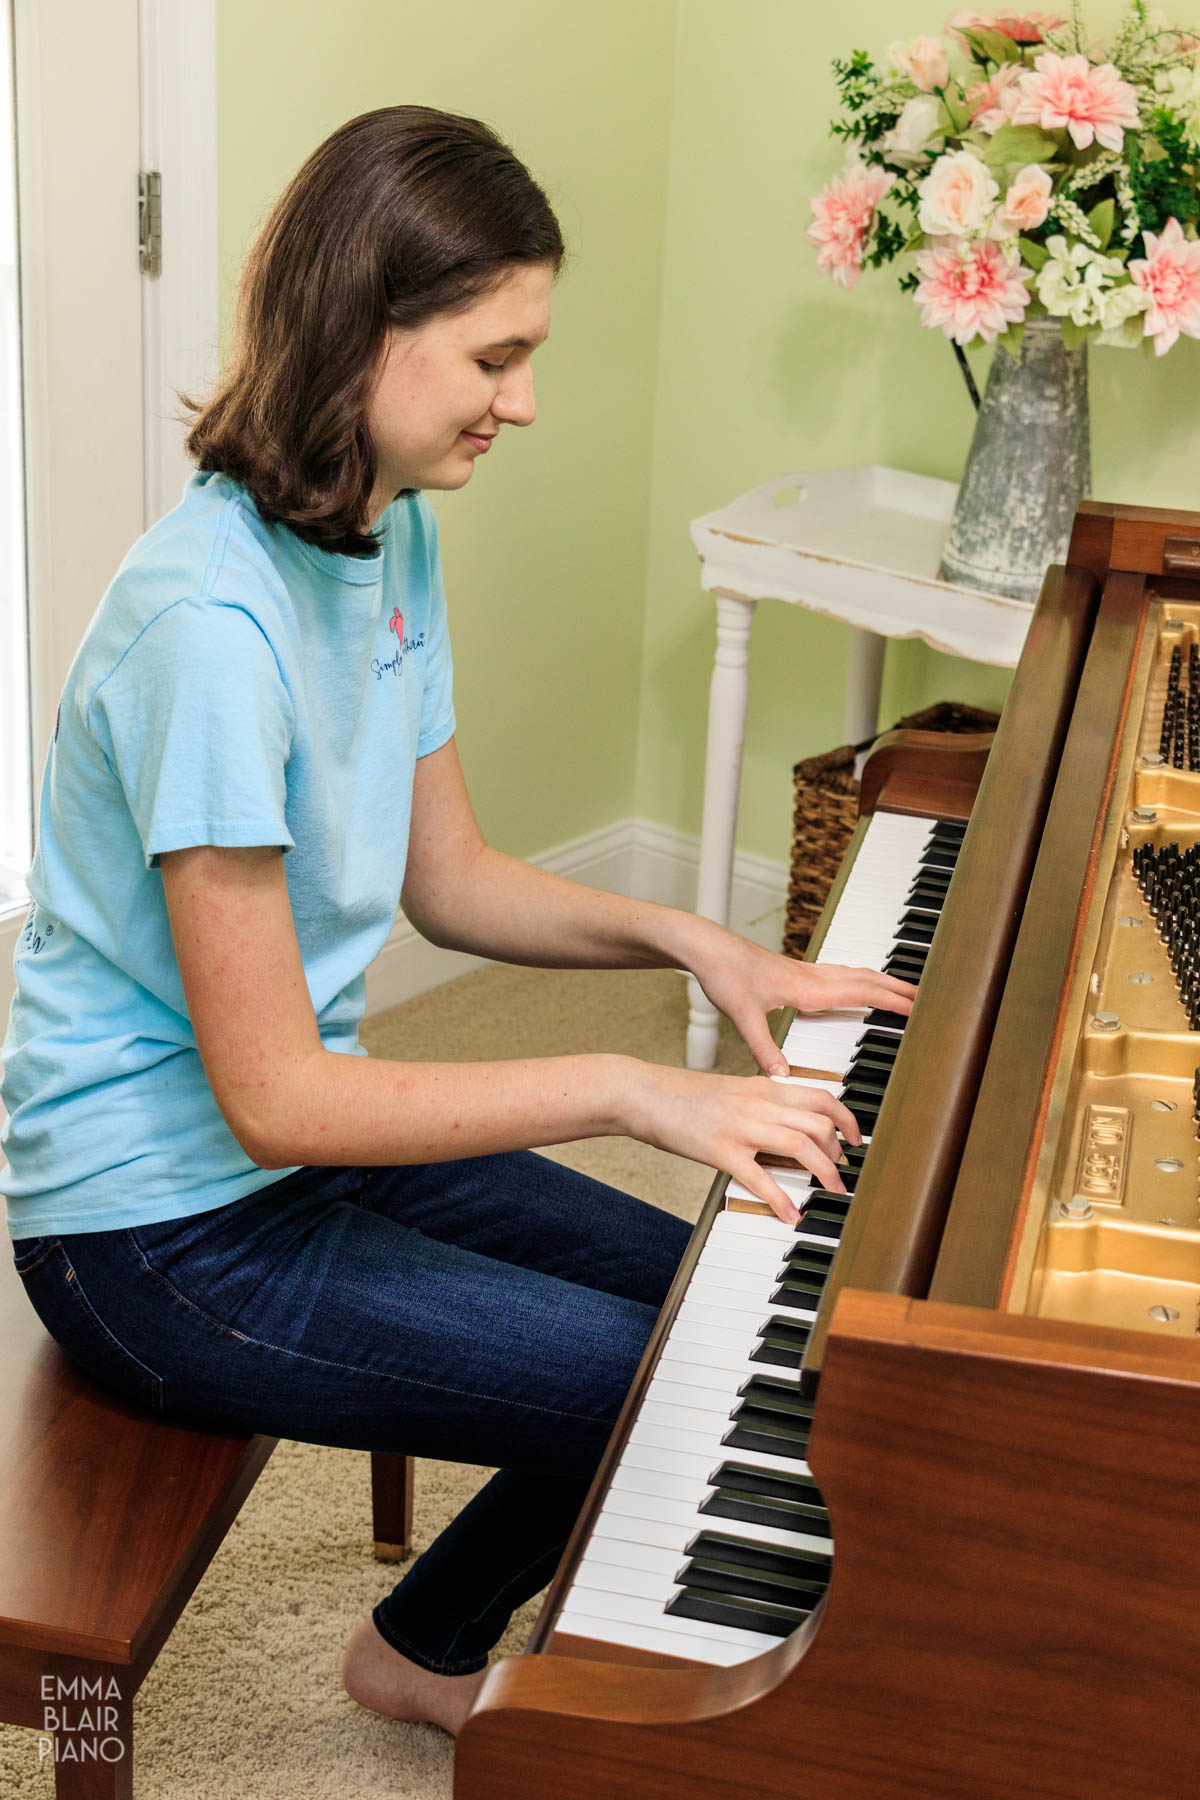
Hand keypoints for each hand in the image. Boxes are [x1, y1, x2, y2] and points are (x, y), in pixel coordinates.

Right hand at [620, 1060, 860, 1223]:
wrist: (643, 1092)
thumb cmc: (683, 1096)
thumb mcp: (731, 1091)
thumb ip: (762, 1104)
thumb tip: (787, 1126)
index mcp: (763, 1087)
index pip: (822, 1097)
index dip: (847, 1120)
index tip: (855, 1140)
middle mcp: (759, 1103)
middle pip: (819, 1122)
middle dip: (840, 1151)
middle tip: (843, 1172)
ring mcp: (741, 1126)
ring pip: (801, 1145)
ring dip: (824, 1172)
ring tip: (832, 1192)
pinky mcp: (720, 1150)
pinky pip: (760, 1177)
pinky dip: (780, 1199)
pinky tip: (790, 1215)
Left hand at [686, 924, 915, 1076]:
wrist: (707, 947)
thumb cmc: (724, 974)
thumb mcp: (742, 1016)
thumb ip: (764, 1047)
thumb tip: (784, 1076)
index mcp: (807, 987)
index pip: (861, 993)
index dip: (892, 1000)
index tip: (919, 1007)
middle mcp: (811, 977)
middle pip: (866, 979)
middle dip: (897, 988)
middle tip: (926, 998)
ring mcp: (804, 972)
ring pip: (853, 974)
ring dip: (880, 981)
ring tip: (901, 991)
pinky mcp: (794, 972)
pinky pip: (838, 975)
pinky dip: (858, 980)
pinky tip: (854, 988)